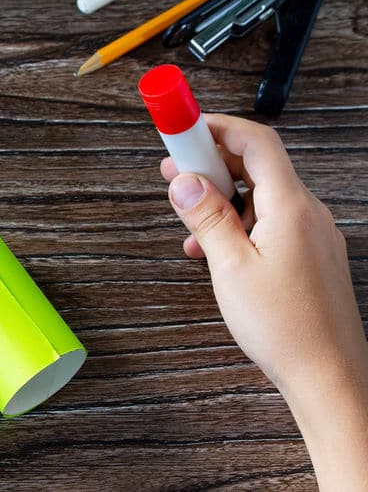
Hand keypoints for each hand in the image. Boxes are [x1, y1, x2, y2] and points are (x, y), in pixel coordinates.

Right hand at [161, 113, 367, 489]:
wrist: (327, 374)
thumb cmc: (284, 326)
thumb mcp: (230, 267)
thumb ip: (206, 218)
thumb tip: (183, 180)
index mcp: (290, 207)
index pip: (257, 141)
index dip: (218, 126)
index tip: (184, 126)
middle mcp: (307, 213)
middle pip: (257, 165)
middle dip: (212, 161)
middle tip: (174, 169)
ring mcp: (311, 234)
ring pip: (261, 196)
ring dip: (222, 197)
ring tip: (188, 217)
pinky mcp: (310, 254)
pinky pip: (271, 221)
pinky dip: (240, 222)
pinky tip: (214, 247)